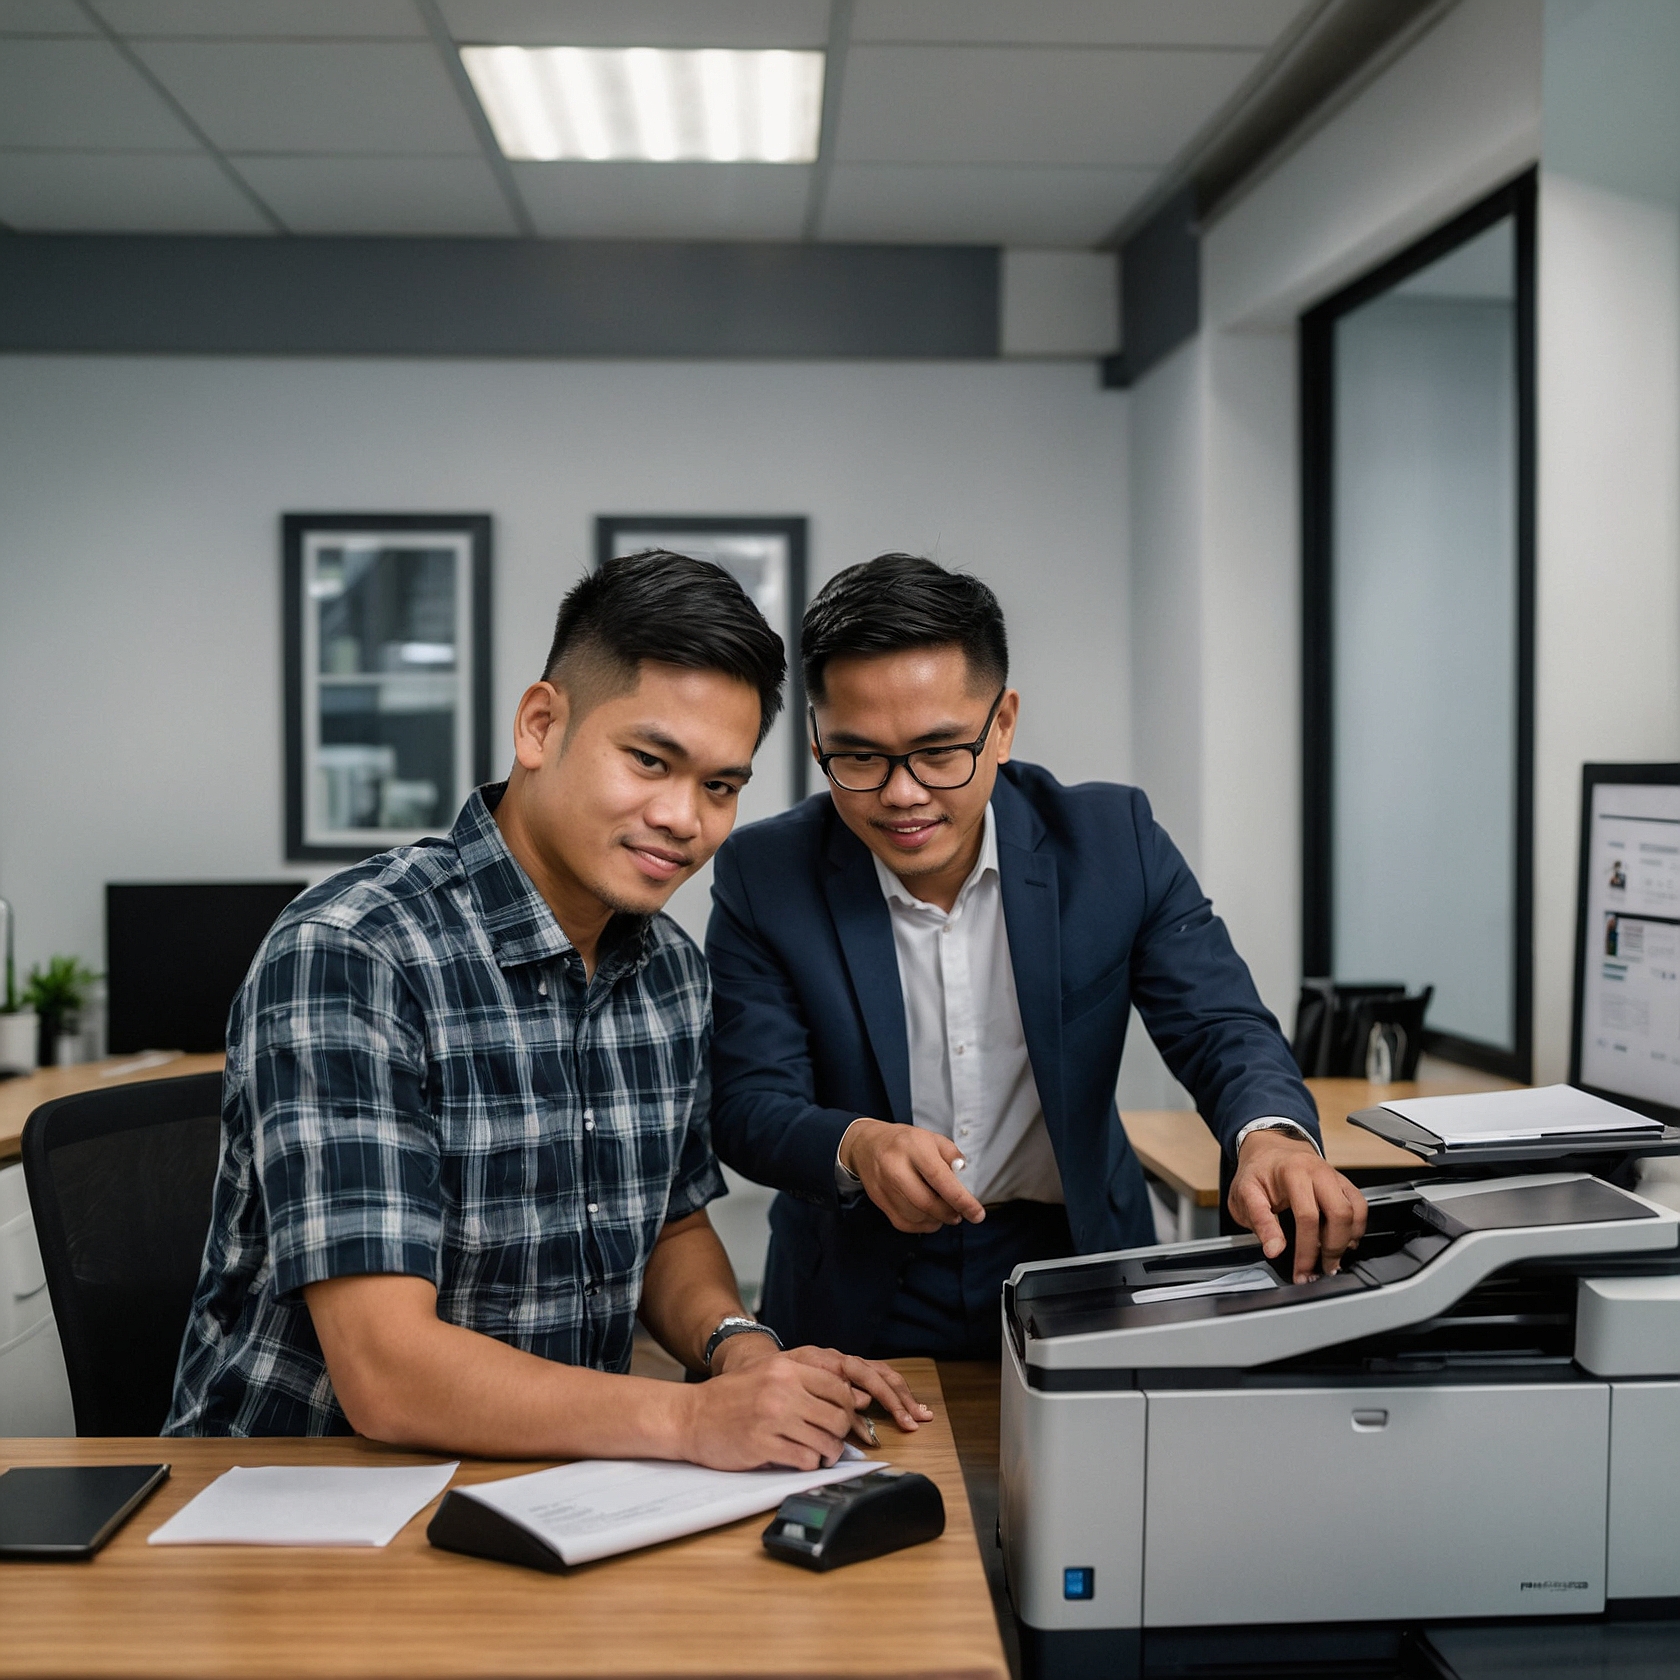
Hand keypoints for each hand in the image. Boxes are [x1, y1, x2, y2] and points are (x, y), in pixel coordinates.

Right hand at [711, 1336, 931, 1441]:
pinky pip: (805, 1461)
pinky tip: (801, 1459)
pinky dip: (809, 1464)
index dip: (848, 1406)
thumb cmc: (732, 1396)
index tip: (841, 1417)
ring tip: (819, 1453)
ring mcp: (773, 1420)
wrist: (691, 1416)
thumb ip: (807, 1379)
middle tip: (832, 1438)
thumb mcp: (769, 1373)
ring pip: (826, 1442)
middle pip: (838, 1417)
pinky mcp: (763, 1447)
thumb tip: (855, 1395)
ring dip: (828, 1453)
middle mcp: (782, 1392)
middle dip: (841, 1433)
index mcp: (786, 1370)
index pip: (839, 1388)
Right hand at [840, 1118, 985, 1232]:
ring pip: (916, 1216)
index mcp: (914, 1147)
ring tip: (944, 1212)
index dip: (961, 1200)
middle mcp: (896, 1167)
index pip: (940, 1178)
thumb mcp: (932, 1137)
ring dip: (936, 1220)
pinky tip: (929, 1216)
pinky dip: (922, 1225)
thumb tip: (963, 1174)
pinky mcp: (878, 1200)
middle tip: (960, 1213)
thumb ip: (951, 1155)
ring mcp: (884, 1186)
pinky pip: (904, 1223)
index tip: (976, 1214)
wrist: (867, 1144)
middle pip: (927, 1203)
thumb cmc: (904, 1142)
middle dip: (949, 1213)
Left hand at [1227, 1130, 1367, 1282]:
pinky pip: (1360, 1207)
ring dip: (1347, 1240)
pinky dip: (1356, 1228)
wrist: (1269, 1151)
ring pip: (1355, 1211)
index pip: (1307, 1217)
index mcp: (1292, 1172)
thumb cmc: (1257, 1173)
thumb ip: (1260, 1222)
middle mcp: (1318, 1171)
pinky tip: (1342, 1242)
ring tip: (1331, 1260)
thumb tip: (1274, 1249)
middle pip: (1339, 1214)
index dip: (1306, 1250)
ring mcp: (1334, 1176)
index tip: (1300, 1272)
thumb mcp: (1244, 1194)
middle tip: (1321, 1270)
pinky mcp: (1343, 1182)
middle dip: (1333, 1248)